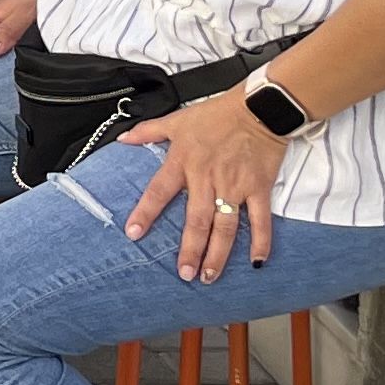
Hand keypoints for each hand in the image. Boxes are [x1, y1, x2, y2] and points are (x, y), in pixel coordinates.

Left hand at [126, 92, 284, 281]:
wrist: (259, 107)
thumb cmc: (218, 114)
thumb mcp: (177, 120)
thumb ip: (148, 131)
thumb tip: (123, 139)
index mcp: (183, 162)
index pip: (158, 192)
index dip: (145, 213)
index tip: (134, 234)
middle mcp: (207, 178)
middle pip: (196, 221)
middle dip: (190, 250)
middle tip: (184, 274)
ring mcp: (235, 186)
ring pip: (225, 227)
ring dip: (218, 254)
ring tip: (209, 276)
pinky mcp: (259, 188)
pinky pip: (260, 220)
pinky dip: (261, 242)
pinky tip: (256, 262)